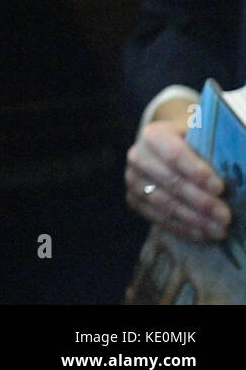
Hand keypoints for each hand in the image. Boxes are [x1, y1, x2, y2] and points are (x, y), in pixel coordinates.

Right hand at [125, 120, 230, 241]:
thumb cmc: (191, 144)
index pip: (174, 154)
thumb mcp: (201, 138)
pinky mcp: (134, 199)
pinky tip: (202, 234)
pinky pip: (157, 217)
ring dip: (193, 219)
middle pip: (170, 181)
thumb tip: (237, 168)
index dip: (196, 172)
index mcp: (154, 135)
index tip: (219, 188)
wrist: (166, 152)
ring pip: (163, 202)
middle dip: (200, 201)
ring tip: (218, 230)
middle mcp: (138, 156)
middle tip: (225, 216)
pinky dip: (182, 228)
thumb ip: (213, 150)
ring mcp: (133, 179)